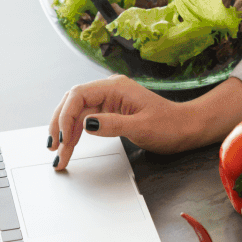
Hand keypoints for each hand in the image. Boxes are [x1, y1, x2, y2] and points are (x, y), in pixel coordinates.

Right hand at [47, 75, 241, 170]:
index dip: (65, 116)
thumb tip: (86, 124)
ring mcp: (109, 100)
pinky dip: (76, 134)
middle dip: (60, 125)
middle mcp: (110, 89)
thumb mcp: (142, 127)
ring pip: (77, 113)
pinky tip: (71, 147)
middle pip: (72, 102)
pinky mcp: (111, 111)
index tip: (62, 138)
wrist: (187, 128)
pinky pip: (86, 119)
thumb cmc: (170, 126)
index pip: (78, 95)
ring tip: (59, 155)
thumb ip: (112, 124)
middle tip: (54, 149)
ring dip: (66, 132)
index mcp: (116, 86)